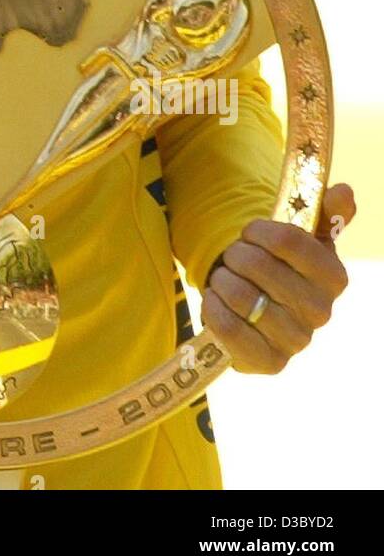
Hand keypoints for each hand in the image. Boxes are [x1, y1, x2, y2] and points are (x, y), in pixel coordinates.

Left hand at [202, 183, 354, 373]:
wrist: (261, 309)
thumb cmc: (282, 265)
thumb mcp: (305, 235)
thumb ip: (326, 211)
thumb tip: (343, 191)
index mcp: (333, 277)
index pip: (289, 240)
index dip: (259, 231)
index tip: (249, 232)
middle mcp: (321, 312)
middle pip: (258, 266)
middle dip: (236, 254)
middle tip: (234, 257)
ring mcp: (296, 341)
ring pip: (241, 296)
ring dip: (222, 279)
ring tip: (225, 278)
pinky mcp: (269, 363)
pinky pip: (228, 329)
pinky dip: (213, 307)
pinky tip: (216, 299)